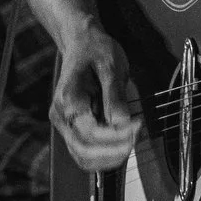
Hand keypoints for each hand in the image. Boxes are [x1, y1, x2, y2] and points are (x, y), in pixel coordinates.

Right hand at [50, 30, 141, 171]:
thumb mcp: (112, 68)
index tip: (139, 124)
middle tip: (138, 137)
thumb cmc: (97, 51)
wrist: (82, 43)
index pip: (91, 133)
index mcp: (68, 100)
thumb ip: (115, 97)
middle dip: (114, 151)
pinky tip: (123, 144)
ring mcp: (64, 123)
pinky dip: (104, 154)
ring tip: (132, 141)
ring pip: (83, 156)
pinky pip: (85, 151)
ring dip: (109, 157)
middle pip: (84, 150)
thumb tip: (122, 123)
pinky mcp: (72, 127)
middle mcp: (61, 116)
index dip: (118, 135)